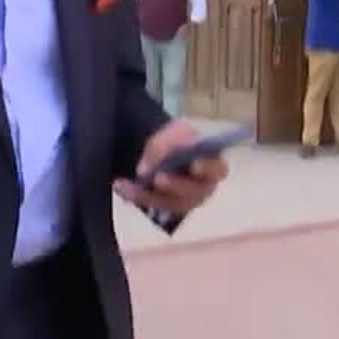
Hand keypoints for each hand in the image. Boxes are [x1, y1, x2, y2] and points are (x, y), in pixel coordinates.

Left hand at [112, 119, 228, 217]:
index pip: (218, 170)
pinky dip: (134, 195)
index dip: (207, 168)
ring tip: (127, 183)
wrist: (165, 150)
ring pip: (168, 204)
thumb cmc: (178, 139)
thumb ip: (170, 142)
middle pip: (193, 193)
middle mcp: (203, 188)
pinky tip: (120, 185)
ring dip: (147, 194)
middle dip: (175, 185)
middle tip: (158, 177)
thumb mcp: (176, 131)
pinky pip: (151, 205)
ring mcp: (185, 202)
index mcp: (214, 166)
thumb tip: (157, 161)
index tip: (194, 164)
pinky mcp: (166, 208)